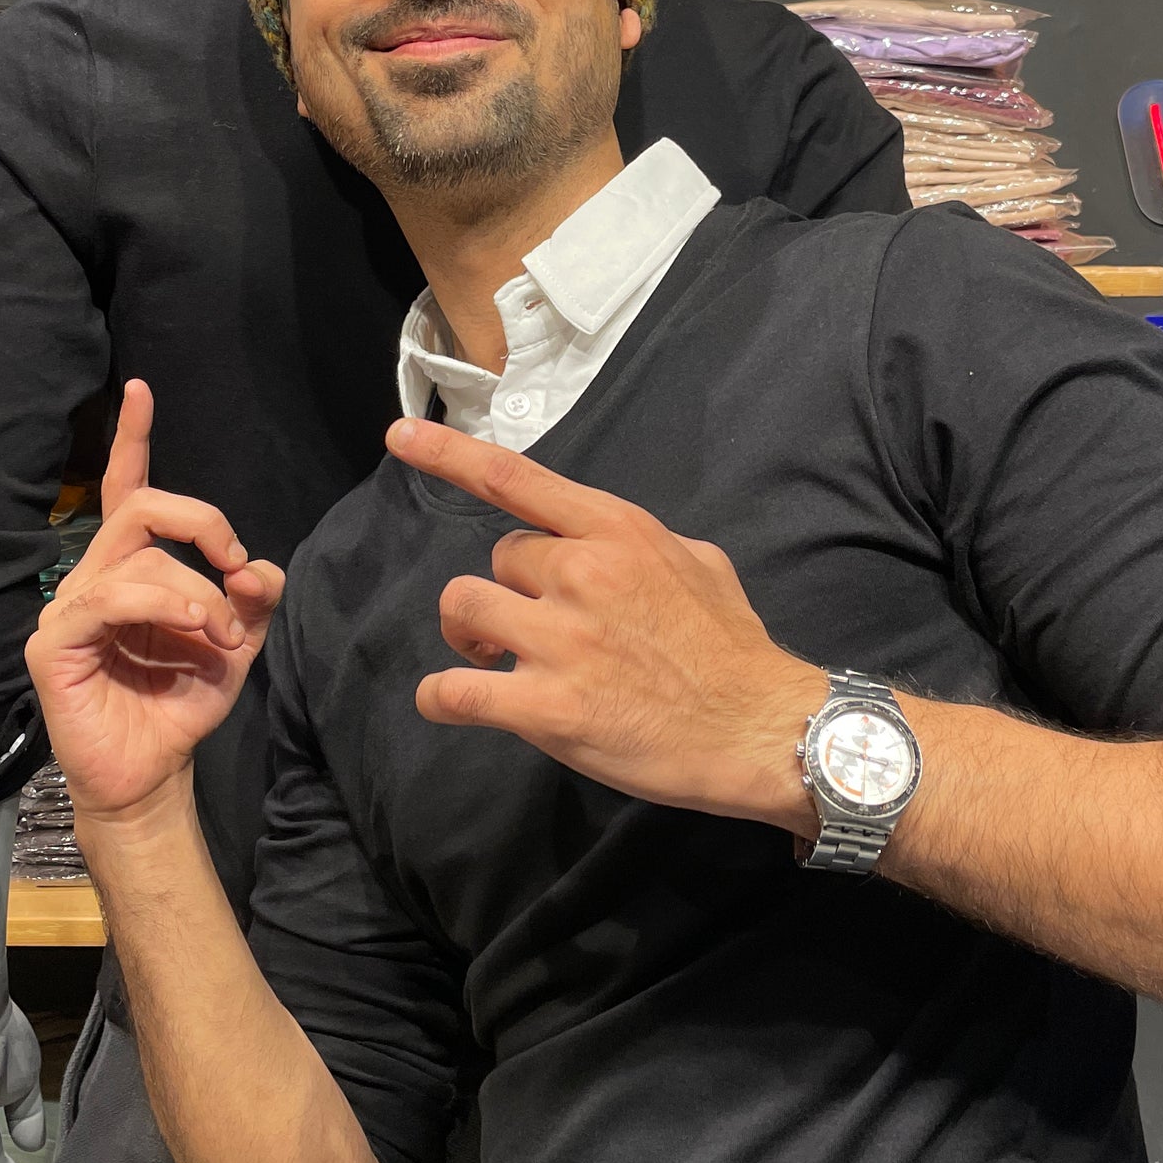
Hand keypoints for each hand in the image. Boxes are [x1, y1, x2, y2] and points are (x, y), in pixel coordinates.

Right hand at [27, 382, 284, 827]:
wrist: (152, 773)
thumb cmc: (181, 701)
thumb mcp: (237, 641)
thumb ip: (251, 596)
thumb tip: (255, 566)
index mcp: (130, 568)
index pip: (124, 487)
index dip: (132, 437)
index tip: (140, 389)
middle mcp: (93, 576)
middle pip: (141, 505)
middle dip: (202, 521)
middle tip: (237, 569)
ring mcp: (67, 608)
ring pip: (139, 556)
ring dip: (198, 591)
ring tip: (223, 636)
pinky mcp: (52, 643)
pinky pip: (109, 597)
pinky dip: (165, 606)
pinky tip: (194, 634)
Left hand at [385, 415, 823, 832]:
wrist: (762, 728)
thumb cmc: (733, 650)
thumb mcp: (700, 561)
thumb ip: (639, 543)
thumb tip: (606, 543)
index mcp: (616, 532)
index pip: (515, 479)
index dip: (448, 453)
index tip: (401, 434)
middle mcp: (583, 574)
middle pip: (495, 560)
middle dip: (509, 593)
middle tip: (534, 629)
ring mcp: (562, 640)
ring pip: (464, 610)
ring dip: (472, 636)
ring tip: (497, 660)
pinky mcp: (547, 707)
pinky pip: (455, 690)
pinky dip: (441, 697)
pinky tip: (452, 701)